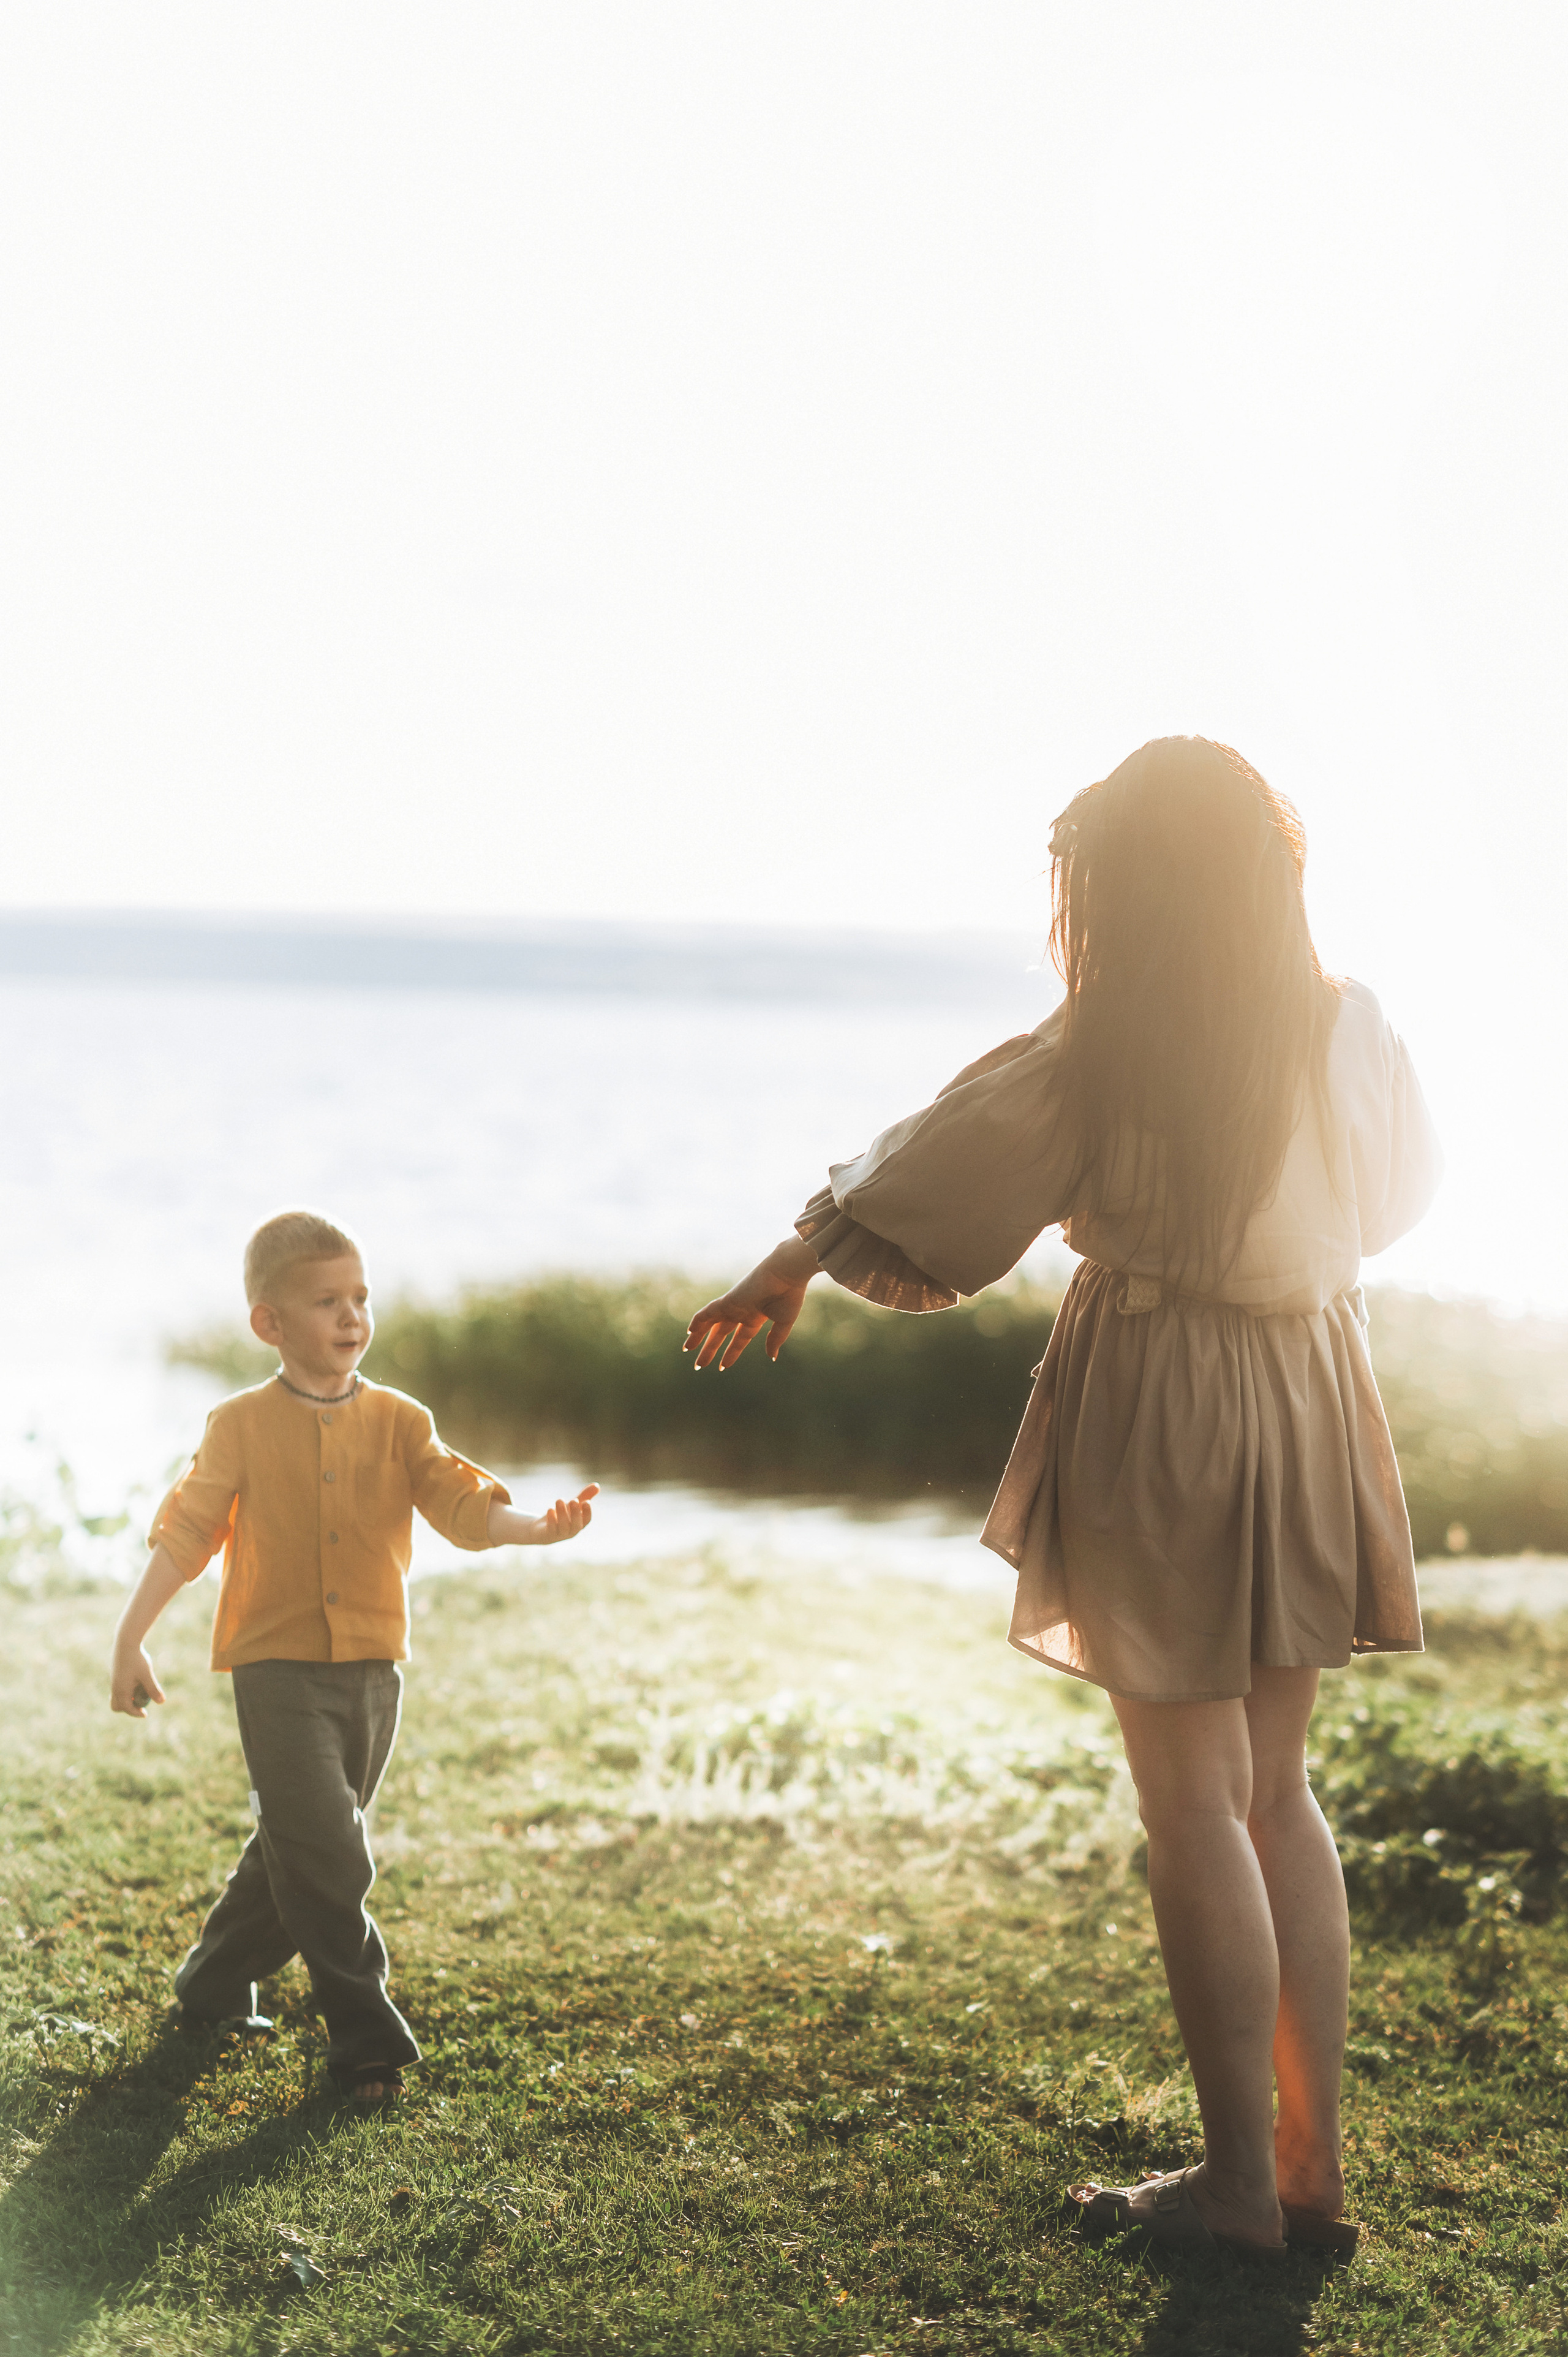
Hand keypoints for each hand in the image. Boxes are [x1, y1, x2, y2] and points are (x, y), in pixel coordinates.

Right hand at [110, 1641, 164, 1717]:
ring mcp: (113, 1680)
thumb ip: (153, 1689)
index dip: (136, 1713)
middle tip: (140, 1705)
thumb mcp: (147, 1675)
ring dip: (127, 1698)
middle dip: (128, 1708)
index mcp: (121, 1690)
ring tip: (139, 1691)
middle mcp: (114, 1687)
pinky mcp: (115, 1673)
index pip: (127, 1709)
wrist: (126, 1642)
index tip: (145, 1714)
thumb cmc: (137, 1659)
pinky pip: (118, 1687)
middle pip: (117, 1706)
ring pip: (116, 1696)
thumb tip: (161, 1702)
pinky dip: (126, 1690)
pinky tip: (137, 1680)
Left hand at [492, 1484, 598, 1546]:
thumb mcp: (572, 1505)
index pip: (586, 1520)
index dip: (587, 1512)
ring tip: (559, 1500)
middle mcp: (571, 1531)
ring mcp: (559, 1534)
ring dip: (562, 1513)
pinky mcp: (548, 1534)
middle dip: (575, 1513)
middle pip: (576, 1525)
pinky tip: (550, 1509)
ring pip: (563, 1526)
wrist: (542, 1530)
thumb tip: (597, 1485)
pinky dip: (551, 1519)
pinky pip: (551, 1528)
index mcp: (579, 1524)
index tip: (586, 1501)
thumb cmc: (561, 1516)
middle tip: (573, 1500)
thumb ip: (585, 1496)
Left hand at [684, 1236, 820, 1370]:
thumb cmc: (789, 1295)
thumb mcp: (783, 1323)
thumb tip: (771, 1357)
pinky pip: (708, 1312)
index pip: (739, 1338)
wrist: (787, 1274)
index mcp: (756, 1317)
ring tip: (687, 1350)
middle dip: (710, 1348)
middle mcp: (742, 1312)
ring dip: (698, 1337)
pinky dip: (698, 1320)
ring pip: (710, 1324)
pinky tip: (690, 1331)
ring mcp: (734, 1306)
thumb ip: (775, 1339)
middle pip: (720, 1333)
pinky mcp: (728, 1300)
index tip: (723, 1366)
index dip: (731, 1352)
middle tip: (699, 1365)